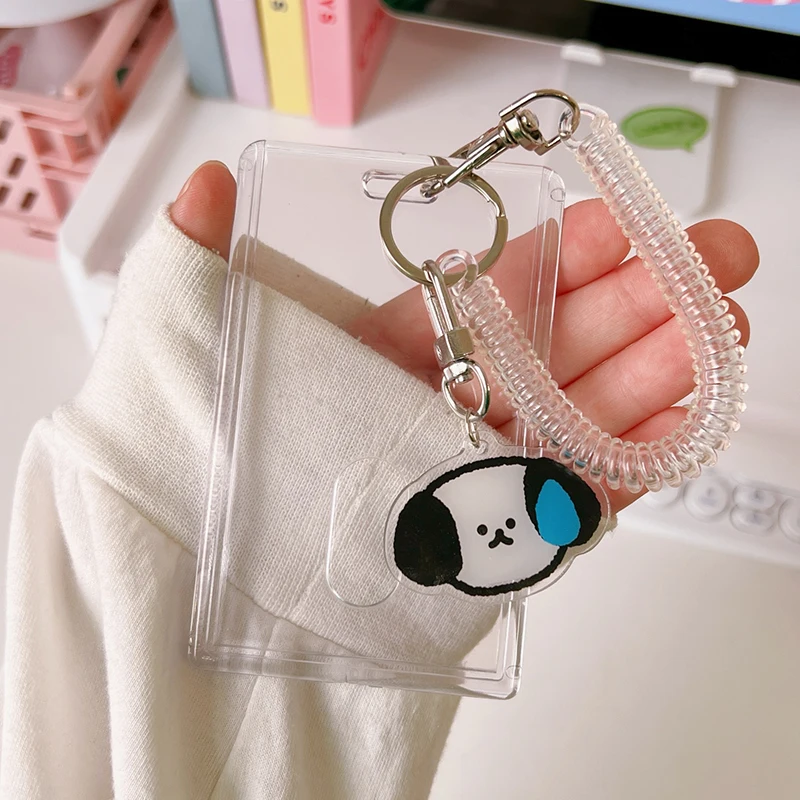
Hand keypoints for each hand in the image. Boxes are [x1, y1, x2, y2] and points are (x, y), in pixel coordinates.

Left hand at [171, 162, 757, 513]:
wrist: (209, 582)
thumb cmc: (202, 456)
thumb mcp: (196, 345)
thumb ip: (199, 257)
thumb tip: (206, 180)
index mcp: (395, 352)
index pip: (497, 292)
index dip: (568, 254)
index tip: (626, 223)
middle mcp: (446, 404)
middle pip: (560, 345)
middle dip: (643, 300)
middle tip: (714, 260)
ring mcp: (477, 468)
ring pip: (585, 410)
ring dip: (660, 368)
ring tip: (723, 326)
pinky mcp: (500, 532)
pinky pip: (582, 489)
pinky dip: (640, 453)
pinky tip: (692, 410)